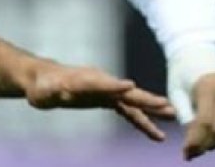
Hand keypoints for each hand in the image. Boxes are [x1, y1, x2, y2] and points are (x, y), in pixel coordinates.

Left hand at [25, 62, 175, 141]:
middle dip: (145, 99)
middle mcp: (100, 82)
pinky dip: (142, 121)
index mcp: (85, 79)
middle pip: (125, 92)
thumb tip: (60, 90)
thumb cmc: (42, 85)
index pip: (101, 83)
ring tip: (172, 116)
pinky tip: (156, 134)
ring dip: (151, 110)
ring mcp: (106, 91)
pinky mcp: (107, 100)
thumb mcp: (44, 90)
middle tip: (168, 106)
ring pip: (132, 102)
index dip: (114, 86)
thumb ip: (54, 90)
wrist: (43, 80)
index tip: (131, 86)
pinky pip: (128, 111)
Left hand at [182, 73, 214, 160]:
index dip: (195, 140)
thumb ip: (184, 113)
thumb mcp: (176, 90)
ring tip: (198, 149)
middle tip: (190, 154)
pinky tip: (209, 140)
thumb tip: (192, 138)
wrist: (199, 52)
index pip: (205, 122)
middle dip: (204, 145)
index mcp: (208, 86)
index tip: (185, 152)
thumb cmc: (181, 72)